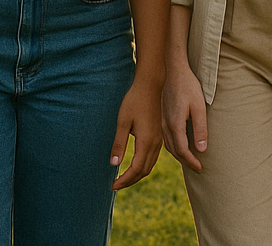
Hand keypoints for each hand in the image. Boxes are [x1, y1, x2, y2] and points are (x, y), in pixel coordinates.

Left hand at [110, 73, 162, 189]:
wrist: (150, 85)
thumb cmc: (134, 101)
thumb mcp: (123, 121)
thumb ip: (119, 144)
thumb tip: (113, 164)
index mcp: (146, 141)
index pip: (136, 169)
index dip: (124, 180)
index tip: (112, 186)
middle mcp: (155, 144)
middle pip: (144, 171)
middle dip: (130, 181)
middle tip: (116, 185)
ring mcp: (159, 140)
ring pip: (150, 166)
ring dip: (137, 175)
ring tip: (124, 178)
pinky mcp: (159, 135)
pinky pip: (153, 158)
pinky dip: (144, 166)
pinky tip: (135, 165)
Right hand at [162, 59, 207, 171]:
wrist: (174, 69)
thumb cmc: (189, 86)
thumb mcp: (199, 107)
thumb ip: (200, 129)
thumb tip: (202, 150)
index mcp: (174, 123)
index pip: (182, 150)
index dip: (191, 161)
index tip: (200, 168)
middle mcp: (166, 124)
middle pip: (174, 150)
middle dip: (185, 161)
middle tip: (197, 167)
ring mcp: (162, 120)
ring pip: (168, 144)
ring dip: (179, 154)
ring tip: (190, 159)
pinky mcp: (162, 115)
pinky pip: (166, 137)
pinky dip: (173, 145)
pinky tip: (180, 144)